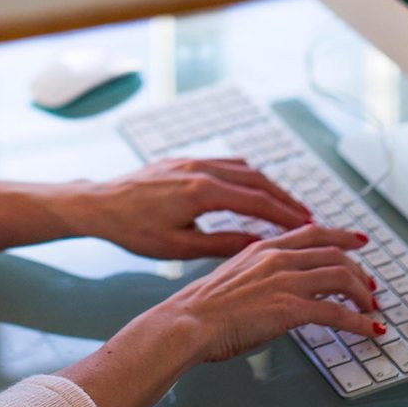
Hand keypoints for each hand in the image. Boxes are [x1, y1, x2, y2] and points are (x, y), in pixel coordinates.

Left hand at [70, 157, 315, 259]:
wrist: (98, 205)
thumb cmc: (133, 231)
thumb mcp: (180, 247)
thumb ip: (224, 243)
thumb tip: (260, 245)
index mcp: (201, 191)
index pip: (257, 201)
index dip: (286, 215)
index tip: (309, 226)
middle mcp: (200, 168)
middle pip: (257, 179)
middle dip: (285, 199)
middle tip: (308, 217)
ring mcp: (191, 160)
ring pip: (243, 168)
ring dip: (268, 185)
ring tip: (287, 205)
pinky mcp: (183, 159)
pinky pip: (225, 162)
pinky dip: (246, 175)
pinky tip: (254, 188)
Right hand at [160, 223, 380, 362]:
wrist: (187, 322)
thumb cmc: (201, 309)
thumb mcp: (232, 277)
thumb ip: (258, 276)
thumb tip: (274, 290)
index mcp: (263, 249)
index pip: (313, 233)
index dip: (341, 236)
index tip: (357, 241)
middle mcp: (277, 258)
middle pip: (335, 253)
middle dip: (360, 271)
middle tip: (371, 287)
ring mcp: (285, 281)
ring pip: (342, 277)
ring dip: (363, 295)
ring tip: (371, 310)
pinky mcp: (289, 308)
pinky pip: (337, 312)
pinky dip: (359, 322)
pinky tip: (368, 331)